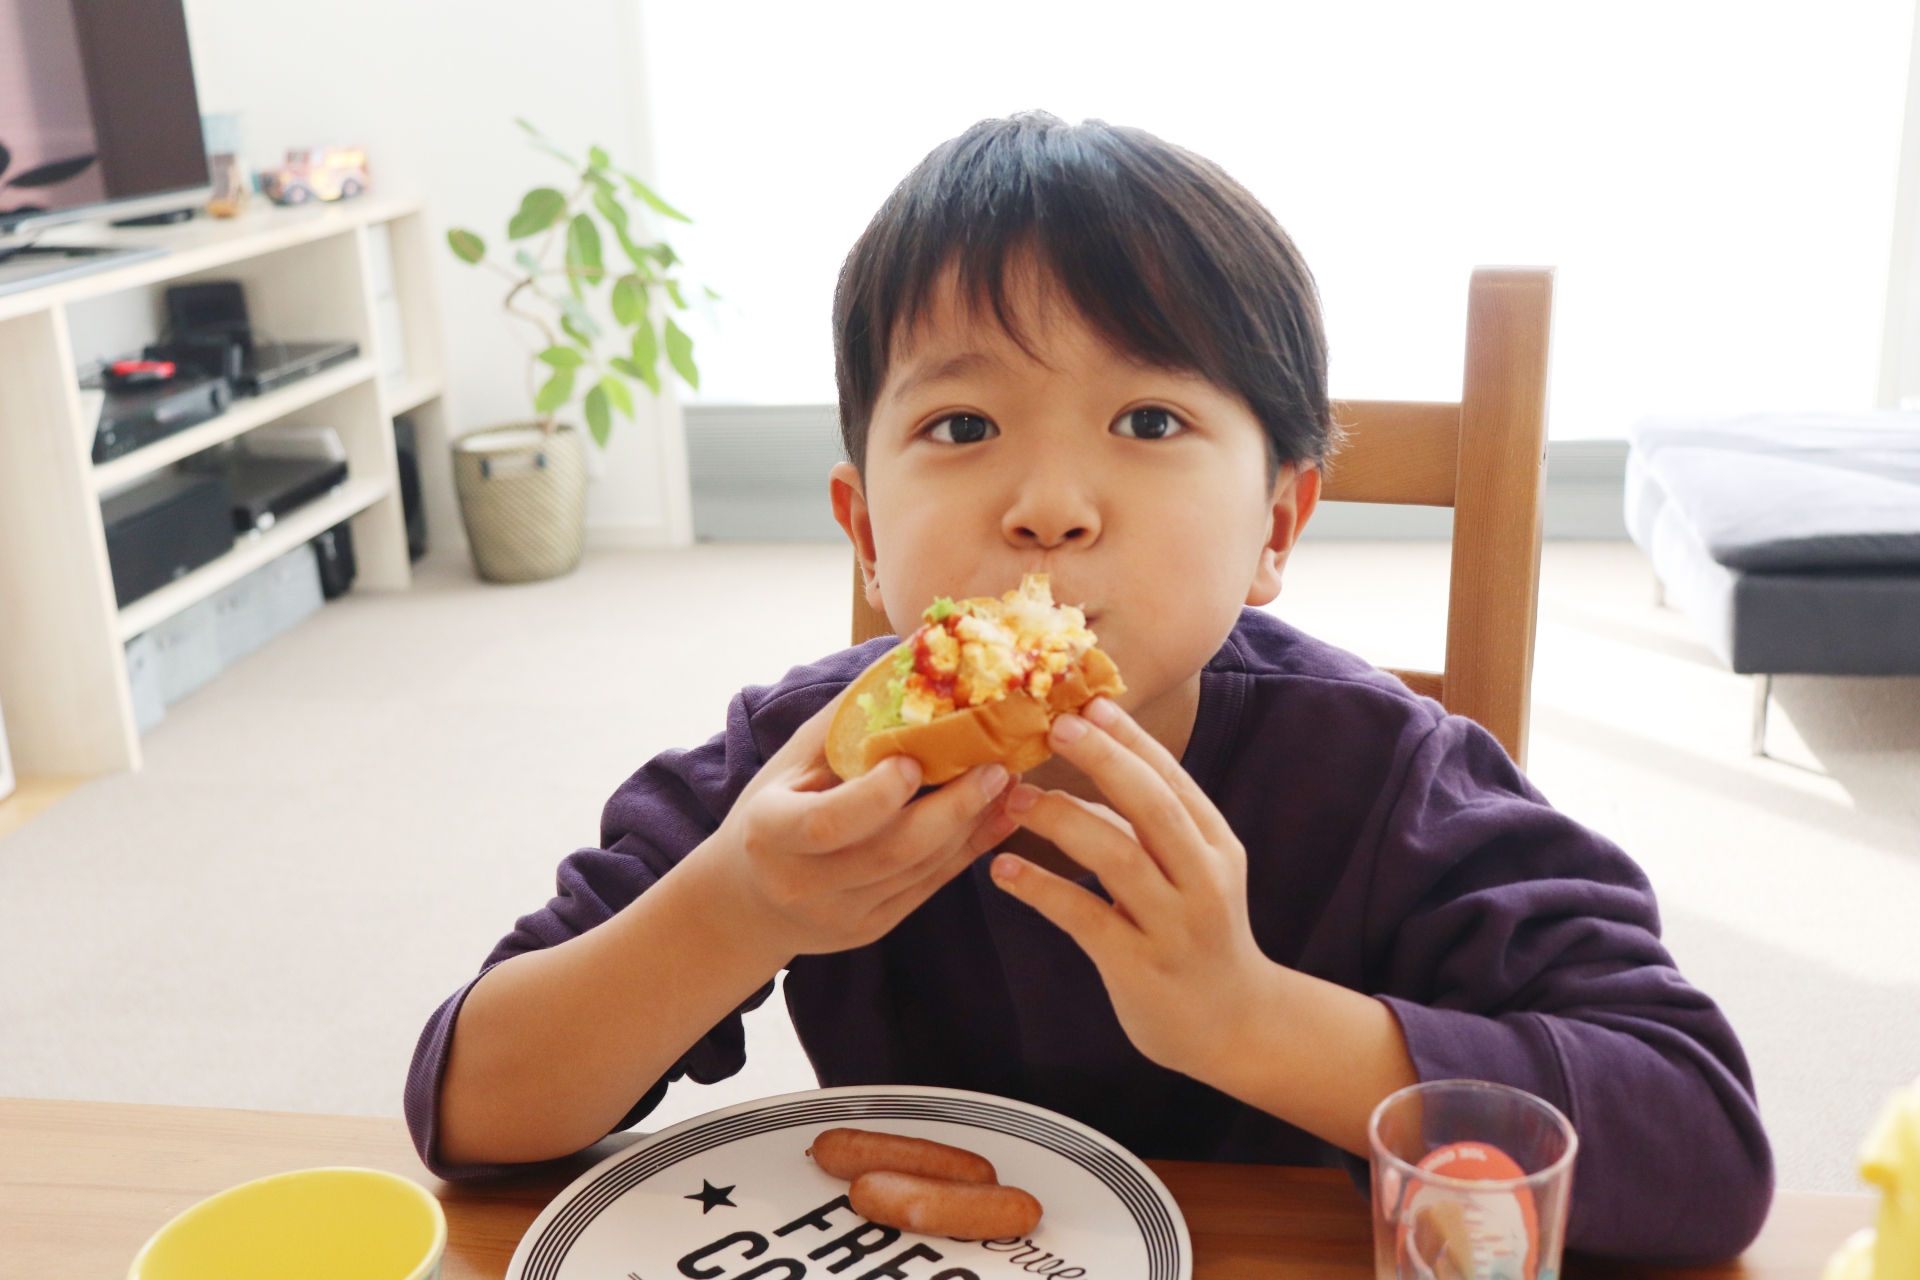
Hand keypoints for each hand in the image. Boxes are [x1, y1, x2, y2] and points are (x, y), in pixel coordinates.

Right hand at [694, 691, 1017, 960]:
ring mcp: (842, 913)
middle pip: (892, 851)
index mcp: (772, 833)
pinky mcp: (873, 927)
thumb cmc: (772, 811)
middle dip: (953, 808)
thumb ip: (846, 721)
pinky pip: (930, 887)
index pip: (829, 823)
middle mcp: (804, 883)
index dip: (878, 795)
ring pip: (921, 870)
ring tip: (1007, 782)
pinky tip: (999, 818)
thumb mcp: (790, 763)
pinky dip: (969, 850)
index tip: (914, 760)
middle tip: (995, 767)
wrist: (749, 901)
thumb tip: (907, 659)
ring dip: (972, 825)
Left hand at [990, 697, 1415, 1152]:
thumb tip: (1090, 766)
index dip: (1131, 740)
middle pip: (1153, 807)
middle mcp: (1203, 879)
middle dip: (1104, 760)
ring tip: (1015, 799)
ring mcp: (1174, 924)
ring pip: (1119, 857)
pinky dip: (1042, 889)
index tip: (1089, 703)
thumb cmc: (1200, 936)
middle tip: (1055, 727)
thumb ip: (1151, 827)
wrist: (1235, 1025)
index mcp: (1216, 846)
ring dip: (1063, 821)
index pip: (1173, 779)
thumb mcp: (1195, 873)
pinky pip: (1086, 917)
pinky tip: (1004, 871)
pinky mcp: (1140, 966)